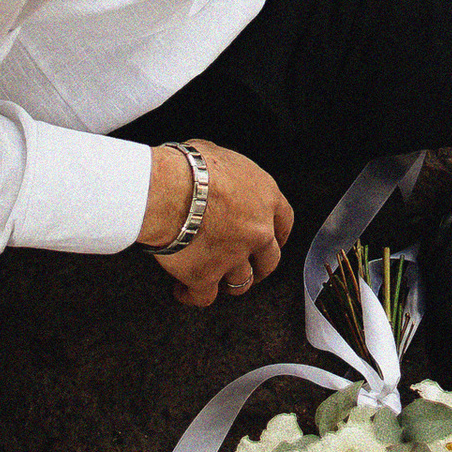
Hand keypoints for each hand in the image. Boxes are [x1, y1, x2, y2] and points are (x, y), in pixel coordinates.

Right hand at [139, 140, 291, 307]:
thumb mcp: (217, 155)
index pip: (284, 221)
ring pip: (240, 282)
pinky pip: (205, 296)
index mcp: (264, 197)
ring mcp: (234, 256)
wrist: (167, 190)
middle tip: (246, 266)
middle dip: (258, 266)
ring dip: (228, 282)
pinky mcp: (207, 276)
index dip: (277, 234)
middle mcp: (256, 230)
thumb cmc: (188, 169)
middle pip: (269, 260)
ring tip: (215, 278)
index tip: (273, 240)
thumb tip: (213, 173)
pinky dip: (193, 295)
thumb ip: (226, 173)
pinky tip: (185, 290)